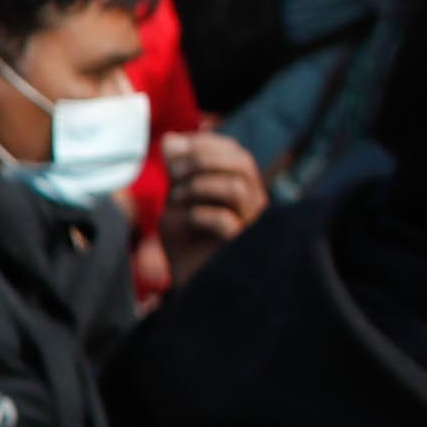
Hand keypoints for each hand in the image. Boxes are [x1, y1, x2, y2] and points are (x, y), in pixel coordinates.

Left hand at [161, 129, 266, 273]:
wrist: (187, 288)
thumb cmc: (185, 246)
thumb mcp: (177, 202)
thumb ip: (178, 172)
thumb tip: (172, 138)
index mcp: (244, 191)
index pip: (237, 153)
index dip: (206, 143)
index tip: (174, 149)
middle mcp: (254, 206)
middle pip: (243, 162)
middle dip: (202, 157)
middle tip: (174, 171)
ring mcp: (251, 228)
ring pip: (238, 187)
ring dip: (199, 183)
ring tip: (175, 197)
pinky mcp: (239, 250)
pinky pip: (225, 220)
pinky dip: (199, 213)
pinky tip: (186, 221)